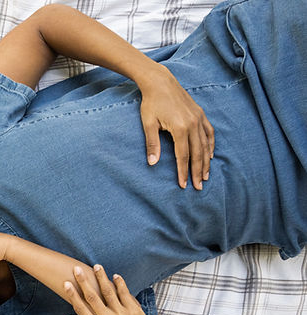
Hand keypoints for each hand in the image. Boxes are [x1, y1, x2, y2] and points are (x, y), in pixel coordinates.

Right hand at [64, 265, 158, 314]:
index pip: (81, 309)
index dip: (73, 295)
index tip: (66, 284)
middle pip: (93, 297)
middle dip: (84, 282)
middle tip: (77, 269)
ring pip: (109, 292)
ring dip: (101, 278)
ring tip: (96, 266)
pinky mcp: (134, 310)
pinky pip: (125, 294)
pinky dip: (119, 284)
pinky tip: (114, 275)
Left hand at [138, 65, 213, 189]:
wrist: (160, 82)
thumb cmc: (151, 103)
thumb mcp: (148, 124)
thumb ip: (152, 144)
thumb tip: (152, 163)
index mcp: (180, 128)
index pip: (183, 156)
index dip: (183, 172)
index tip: (184, 185)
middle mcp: (193, 124)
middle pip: (197, 153)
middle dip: (198, 171)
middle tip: (198, 187)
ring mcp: (199, 118)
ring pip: (205, 145)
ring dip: (206, 162)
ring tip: (206, 176)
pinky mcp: (200, 114)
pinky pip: (209, 132)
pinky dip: (211, 145)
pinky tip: (210, 155)